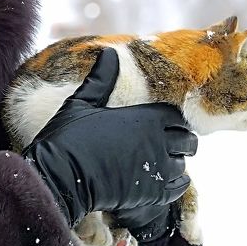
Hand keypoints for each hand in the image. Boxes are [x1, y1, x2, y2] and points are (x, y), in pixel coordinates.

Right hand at [22, 48, 197, 226]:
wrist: (60, 176)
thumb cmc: (68, 138)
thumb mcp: (83, 102)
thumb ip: (102, 79)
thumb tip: (109, 52)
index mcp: (143, 118)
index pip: (175, 117)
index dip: (173, 121)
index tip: (168, 125)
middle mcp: (156, 142)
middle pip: (186, 140)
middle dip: (182, 141)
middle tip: (171, 144)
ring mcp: (155, 169)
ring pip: (182, 165)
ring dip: (175, 163)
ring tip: (163, 163)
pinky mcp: (151, 193)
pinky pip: (177, 188)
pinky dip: (177, 184)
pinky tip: (167, 181)